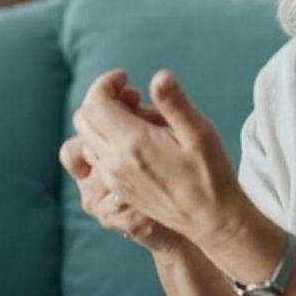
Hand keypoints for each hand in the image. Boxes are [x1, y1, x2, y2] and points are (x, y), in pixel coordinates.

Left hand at [70, 68, 250, 249]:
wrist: (211, 220)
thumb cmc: (211, 174)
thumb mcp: (200, 133)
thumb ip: (174, 103)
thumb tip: (159, 76)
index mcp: (132, 144)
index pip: (95, 103)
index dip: (105, 83)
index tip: (126, 76)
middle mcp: (114, 162)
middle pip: (84, 119)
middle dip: (102, 99)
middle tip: (133, 95)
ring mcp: (113, 179)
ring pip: (87, 138)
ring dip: (104, 120)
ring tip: (140, 118)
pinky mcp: (118, 189)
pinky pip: (97, 157)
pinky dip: (107, 139)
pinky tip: (138, 141)